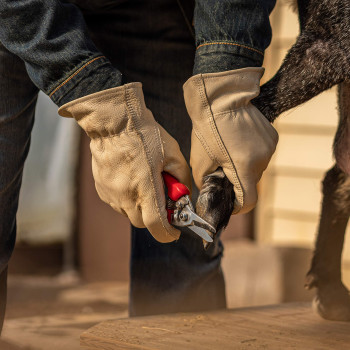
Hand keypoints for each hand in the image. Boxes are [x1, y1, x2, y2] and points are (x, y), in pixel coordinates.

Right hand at [59, 83, 190, 241]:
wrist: (113, 122)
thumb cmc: (145, 135)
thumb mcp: (173, 154)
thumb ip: (182, 179)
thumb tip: (183, 196)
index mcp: (146, 189)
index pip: (157, 226)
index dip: (168, 233)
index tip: (175, 231)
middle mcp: (126, 197)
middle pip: (143, 223)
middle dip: (155, 217)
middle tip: (161, 200)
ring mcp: (111, 195)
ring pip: (129, 214)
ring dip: (141, 207)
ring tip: (145, 184)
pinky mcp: (102, 189)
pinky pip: (118, 203)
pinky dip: (128, 199)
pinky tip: (131, 180)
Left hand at [183, 67, 277, 213]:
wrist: (222, 97)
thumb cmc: (207, 129)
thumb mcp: (199, 160)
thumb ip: (205, 182)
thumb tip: (210, 191)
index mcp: (244, 167)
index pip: (249, 201)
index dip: (238, 207)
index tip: (229, 203)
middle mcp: (262, 160)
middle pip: (252, 183)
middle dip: (237, 182)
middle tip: (223, 171)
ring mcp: (270, 148)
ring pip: (257, 169)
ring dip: (244, 167)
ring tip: (229, 152)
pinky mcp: (273, 137)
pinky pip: (262, 154)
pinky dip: (251, 154)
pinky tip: (239, 142)